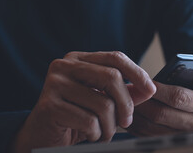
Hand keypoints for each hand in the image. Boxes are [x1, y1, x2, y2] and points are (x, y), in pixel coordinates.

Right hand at [11, 51, 155, 152]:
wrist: (41, 135)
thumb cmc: (75, 115)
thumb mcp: (102, 100)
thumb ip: (125, 92)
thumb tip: (149, 89)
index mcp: (78, 59)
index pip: (115, 57)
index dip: (137, 73)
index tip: (151, 90)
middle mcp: (64, 65)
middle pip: (112, 77)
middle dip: (126, 104)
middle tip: (127, 121)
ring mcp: (54, 83)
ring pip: (103, 103)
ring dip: (110, 126)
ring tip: (103, 132)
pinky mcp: (50, 105)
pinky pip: (89, 121)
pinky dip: (96, 134)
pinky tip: (89, 135)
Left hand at [127, 64, 192, 135]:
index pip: (178, 97)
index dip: (159, 90)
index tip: (145, 82)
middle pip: (162, 114)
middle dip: (143, 102)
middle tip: (129, 90)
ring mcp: (182, 135)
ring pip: (152, 127)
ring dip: (136, 113)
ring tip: (126, 99)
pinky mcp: (170, 140)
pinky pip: (148, 136)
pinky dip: (136, 125)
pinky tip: (129, 113)